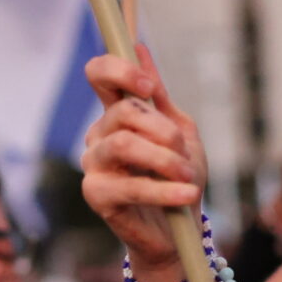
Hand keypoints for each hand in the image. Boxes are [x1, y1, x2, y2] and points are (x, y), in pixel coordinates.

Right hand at [81, 46, 203, 276]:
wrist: (178, 231)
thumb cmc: (178, 179)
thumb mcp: (180, 133)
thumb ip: (161, 98)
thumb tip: (140, 50)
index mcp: (116, 115)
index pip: (99, 75)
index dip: (119, 70)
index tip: (148, 86)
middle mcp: (98, 136)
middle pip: (122, 111)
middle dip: (161, 128)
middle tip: (183, 150)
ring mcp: (93, 165)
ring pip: (123, 144)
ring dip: (164, 158)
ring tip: (188, 175)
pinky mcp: (96, 196)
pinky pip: (131, 185)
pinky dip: (165, 190)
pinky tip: (188, 195)